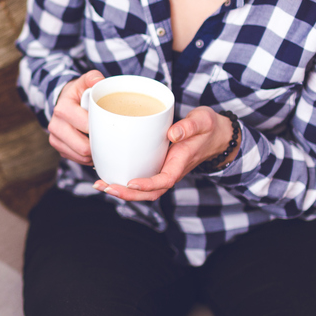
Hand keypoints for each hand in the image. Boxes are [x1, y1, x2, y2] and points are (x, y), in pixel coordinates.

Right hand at [47, 70, 105, 163]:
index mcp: (63, 108)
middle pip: (83, 147)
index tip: (112, 126)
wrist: (64, 101)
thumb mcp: (84, 82)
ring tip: (102, 141)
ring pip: (80, 156)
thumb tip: (99, 81)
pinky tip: (93, 146)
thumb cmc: (79, 93)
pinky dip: (87, 157)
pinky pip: (76, 159)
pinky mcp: (58, 147)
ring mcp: (54, 138)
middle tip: (109, 137)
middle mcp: (55, 125)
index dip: (102, 129)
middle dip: (99, 144)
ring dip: (94, 152)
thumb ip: (92, 78)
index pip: (86, 126)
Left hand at [93, 107, 236, 200]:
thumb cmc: (208, 127)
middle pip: (149, 193)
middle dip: (127, 194)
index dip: (148, 185)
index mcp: (181, 163)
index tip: (132, 183)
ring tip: (100, 185)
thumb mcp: (203, 121)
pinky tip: (106, 175)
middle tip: (105, 187)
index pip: (164, 180)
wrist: (215, 135)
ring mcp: (162, 171)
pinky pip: (140, 179)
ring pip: (142, 190)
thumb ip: (189, 126)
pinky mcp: (156, 166)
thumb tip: (172, 134)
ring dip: (121, 190)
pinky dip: (123, 181)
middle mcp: (170, 171)